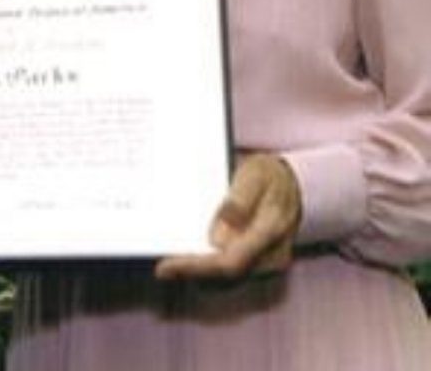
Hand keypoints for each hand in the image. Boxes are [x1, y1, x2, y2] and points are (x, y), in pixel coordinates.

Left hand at [154, 152, 301, 281]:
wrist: (293, 184)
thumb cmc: (269, 176)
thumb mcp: (254, 175)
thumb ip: (238, 204)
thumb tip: (218, 238)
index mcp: (270, 232)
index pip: (230, 262)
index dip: (196, 268)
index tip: (168, 267)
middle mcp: (272, 256)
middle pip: (227, 278)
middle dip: (192, 275)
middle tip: (163, 270)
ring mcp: (268, 264)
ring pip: (229, 282)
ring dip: (199, 277)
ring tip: (171, 267)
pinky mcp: (261, 265)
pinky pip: (233, 276)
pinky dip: (210, 273)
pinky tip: (191, 263)